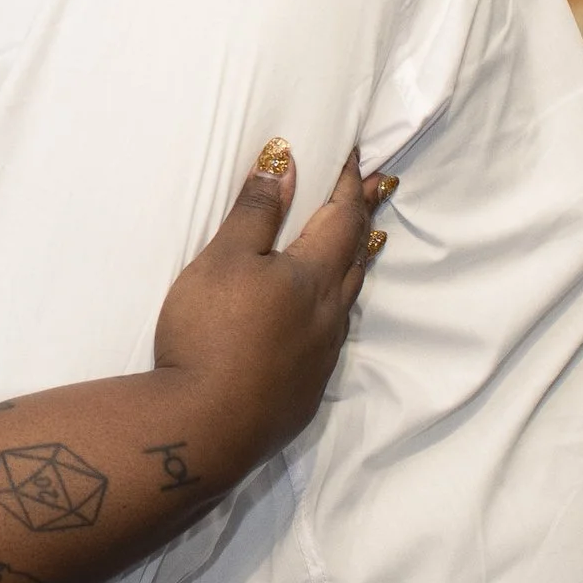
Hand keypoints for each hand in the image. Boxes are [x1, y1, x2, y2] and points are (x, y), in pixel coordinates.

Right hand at [153, 144, 391, 465]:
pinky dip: (338, 307)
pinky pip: (333, 334)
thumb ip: (256, 212)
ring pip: (349, 297)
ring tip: (365, 245)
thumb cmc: (209, 333)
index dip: (349, 184)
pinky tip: (326, 315)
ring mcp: (321, 355)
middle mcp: (329, 313)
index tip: (358, 156)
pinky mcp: (306, 389)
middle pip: (355, 255)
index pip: (341, 217)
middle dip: (364, 218)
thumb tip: (286, 163)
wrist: (205, 426)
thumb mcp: (223, 260)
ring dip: (357, 263)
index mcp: (311, 275)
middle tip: (378, 189)